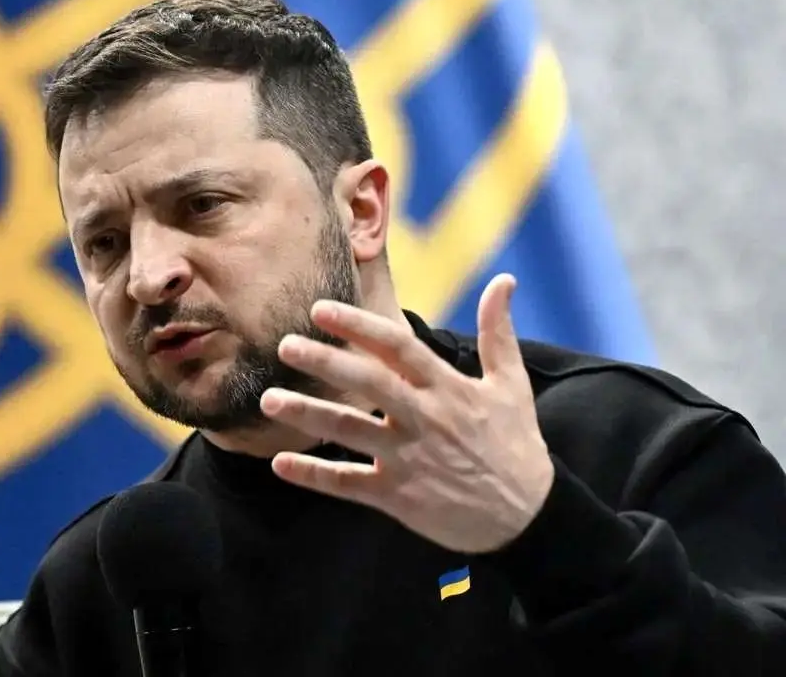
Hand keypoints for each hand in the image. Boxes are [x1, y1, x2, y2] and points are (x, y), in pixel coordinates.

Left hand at [261, 274, 554, 553]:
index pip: (398, 348)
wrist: (529, 518)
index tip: (320, 309)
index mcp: (449, 389)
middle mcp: (425, 420)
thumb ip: (498, 333)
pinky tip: (279, 463)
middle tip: (285, 345)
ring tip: (269, 399)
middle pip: (369, 384)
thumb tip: (504, 280)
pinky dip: (314, 475)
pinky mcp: (398, 496)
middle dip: (326, 362)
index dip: (359, 326)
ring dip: (308, 415)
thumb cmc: (515, 445)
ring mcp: (409, 459)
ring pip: (350, 433)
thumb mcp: (513, 386)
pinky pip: (349, 485)